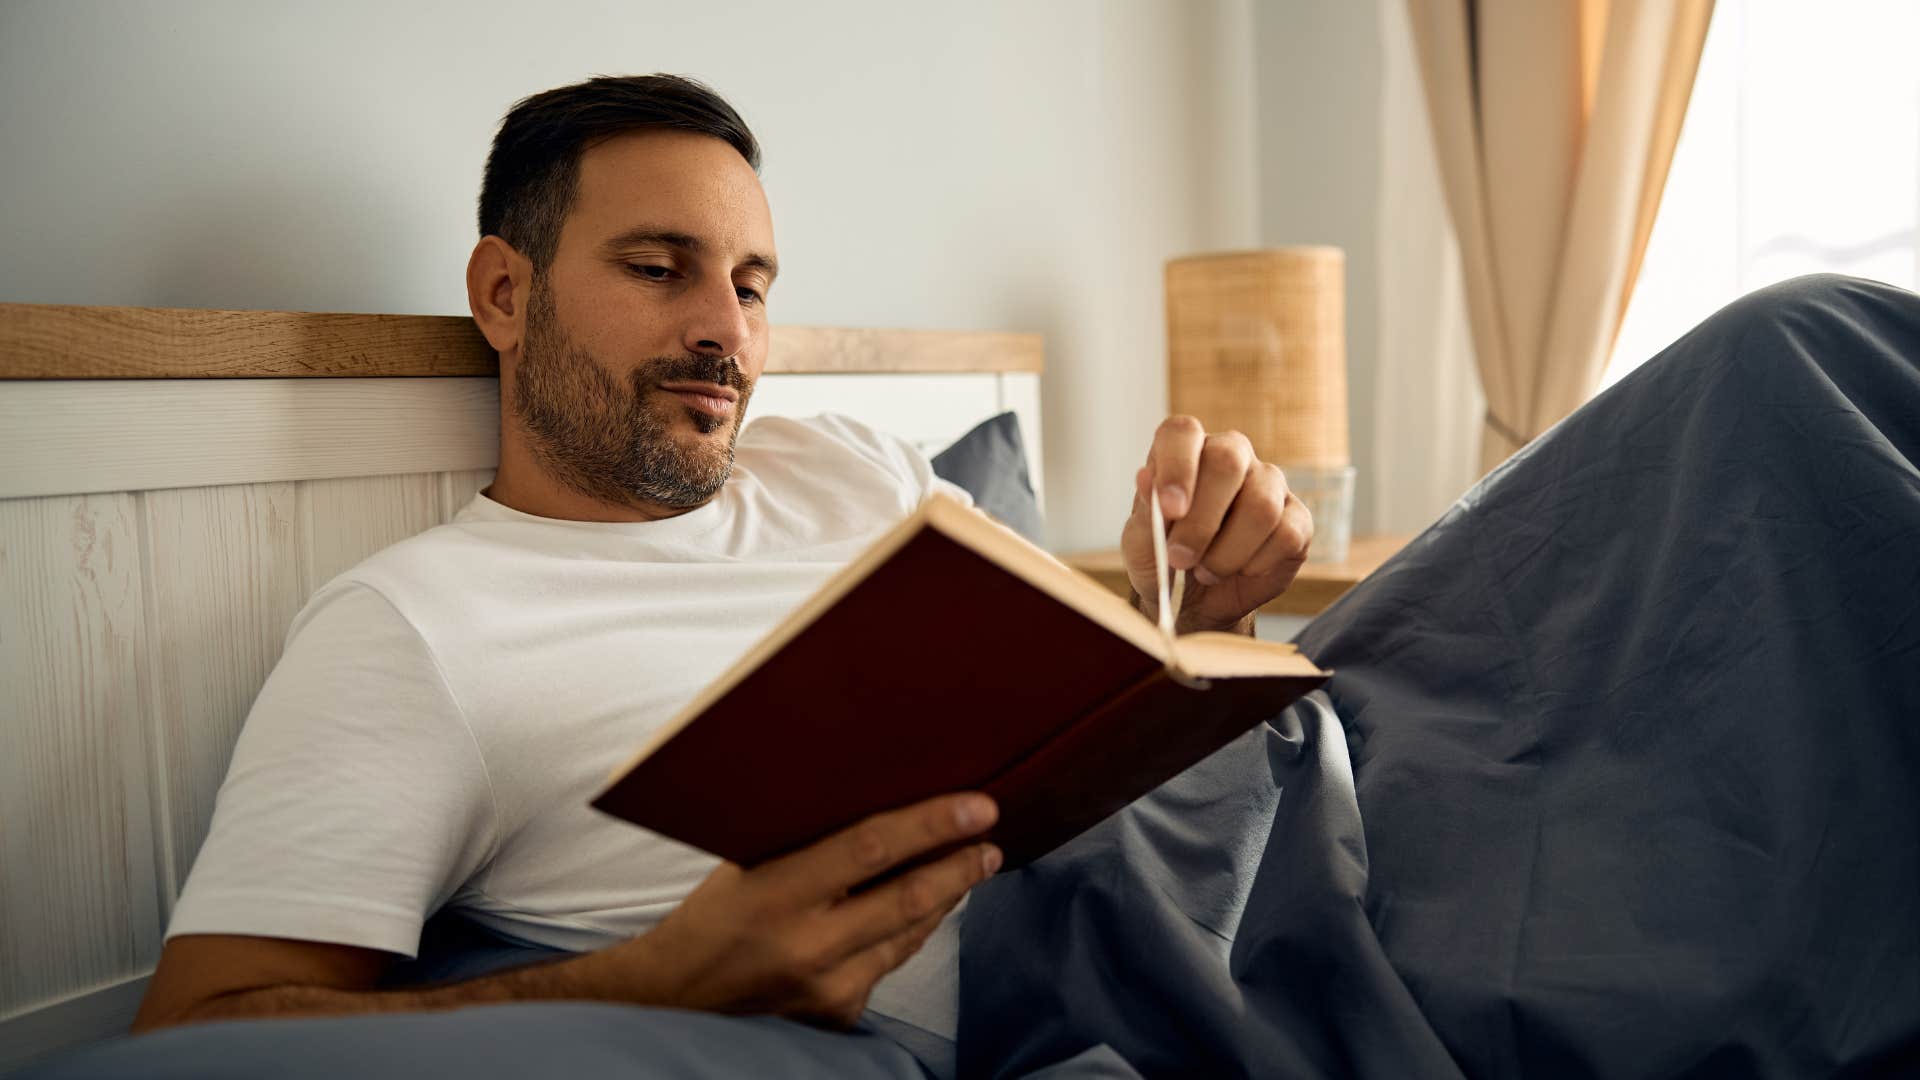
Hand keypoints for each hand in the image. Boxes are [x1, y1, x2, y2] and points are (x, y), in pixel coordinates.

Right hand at [599, 793, 1000, 1027]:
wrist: (678, 998)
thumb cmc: (713, 915)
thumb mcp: (748, 862)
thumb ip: (808, 839)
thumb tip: (883, 795)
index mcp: (777, 893)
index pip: (871, 848)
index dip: (932, 824)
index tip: (978, 806)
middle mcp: (807, 946)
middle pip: (908, 898)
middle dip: (960, 866)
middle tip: (991, 840)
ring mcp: (826, 987)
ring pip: (909, 934)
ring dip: (945, 896)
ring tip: (970, 864)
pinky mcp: (838, 1015)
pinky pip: (889, 962)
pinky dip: (910, 931)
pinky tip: (925, 907)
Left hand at [1120, 417, 1312, 633]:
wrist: (1193, 604)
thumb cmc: (1162, 563)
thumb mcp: (1140, 546)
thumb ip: (1145, 513)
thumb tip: (1146, 478)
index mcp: (1185, 452)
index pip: (1183, 432)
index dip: (1177, 466)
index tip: (1170, 510)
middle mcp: (1231, 456)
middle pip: (1228, 461)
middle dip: (1201, 521)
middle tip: (1179, 559)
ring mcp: (1268, 484)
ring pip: (1261, 505)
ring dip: (1226, 552)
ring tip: (1205, 571)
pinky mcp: (1296, 518)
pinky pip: (1286, 535)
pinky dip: (1255, 564)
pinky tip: (1239, 571)